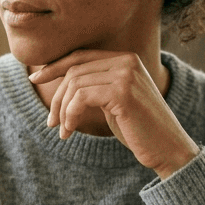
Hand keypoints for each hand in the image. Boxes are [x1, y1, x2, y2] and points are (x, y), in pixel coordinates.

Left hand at [29, 50, 198, 178]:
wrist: (168, 149)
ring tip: (63, 131)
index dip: (55, 66)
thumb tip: (60, 81)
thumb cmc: (139, 129)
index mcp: (125, 59)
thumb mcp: (113, 102)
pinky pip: (81, 96)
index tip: (36, 79)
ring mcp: (126, 74)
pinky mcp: (122, 91)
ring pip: (75, 83)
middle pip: (74, 69)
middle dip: (57, 97)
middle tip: (51, 123)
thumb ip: (94, 87)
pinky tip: (71, 130)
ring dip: (62, 110)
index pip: (80, 56)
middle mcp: (127, 60)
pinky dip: (70, 114)